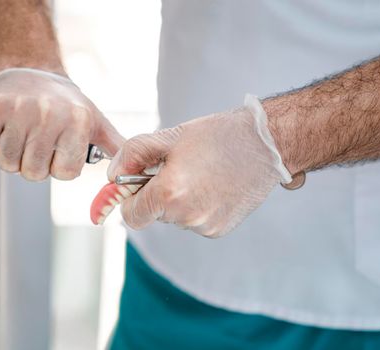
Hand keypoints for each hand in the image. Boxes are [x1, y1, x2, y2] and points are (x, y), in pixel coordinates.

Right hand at [0, 68, 123, 180]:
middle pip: (34, 173)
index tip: (58, 150)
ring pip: (9, 164)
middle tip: (37, 143)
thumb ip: (115, 148)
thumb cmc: (66, 104)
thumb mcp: (96, 122)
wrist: (32, 71)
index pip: (64, 174)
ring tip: (22, 135)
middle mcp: (50, 114)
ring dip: (13, 156)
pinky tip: (5, 129)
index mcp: (78, 120)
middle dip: (34, 165)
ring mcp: (20, 110)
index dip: (58, 168)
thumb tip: (137, 173)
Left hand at [106, 95, 291, 237]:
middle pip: (154, 215)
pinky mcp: (220, 229)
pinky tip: (213, 186)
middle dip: (157, 195)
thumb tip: (114, 177)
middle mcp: (186, 216)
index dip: (130, 200)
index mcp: (169, 193)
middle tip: (177, 169)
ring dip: (178, 201)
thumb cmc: (217, 136)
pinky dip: (197, 207)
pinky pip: (195, 221)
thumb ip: (132, 155)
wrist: (265, 144)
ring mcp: (205, 226)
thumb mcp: (169, 137)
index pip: (131, 216)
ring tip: (199, 175)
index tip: (139, 184)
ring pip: (175, 218)